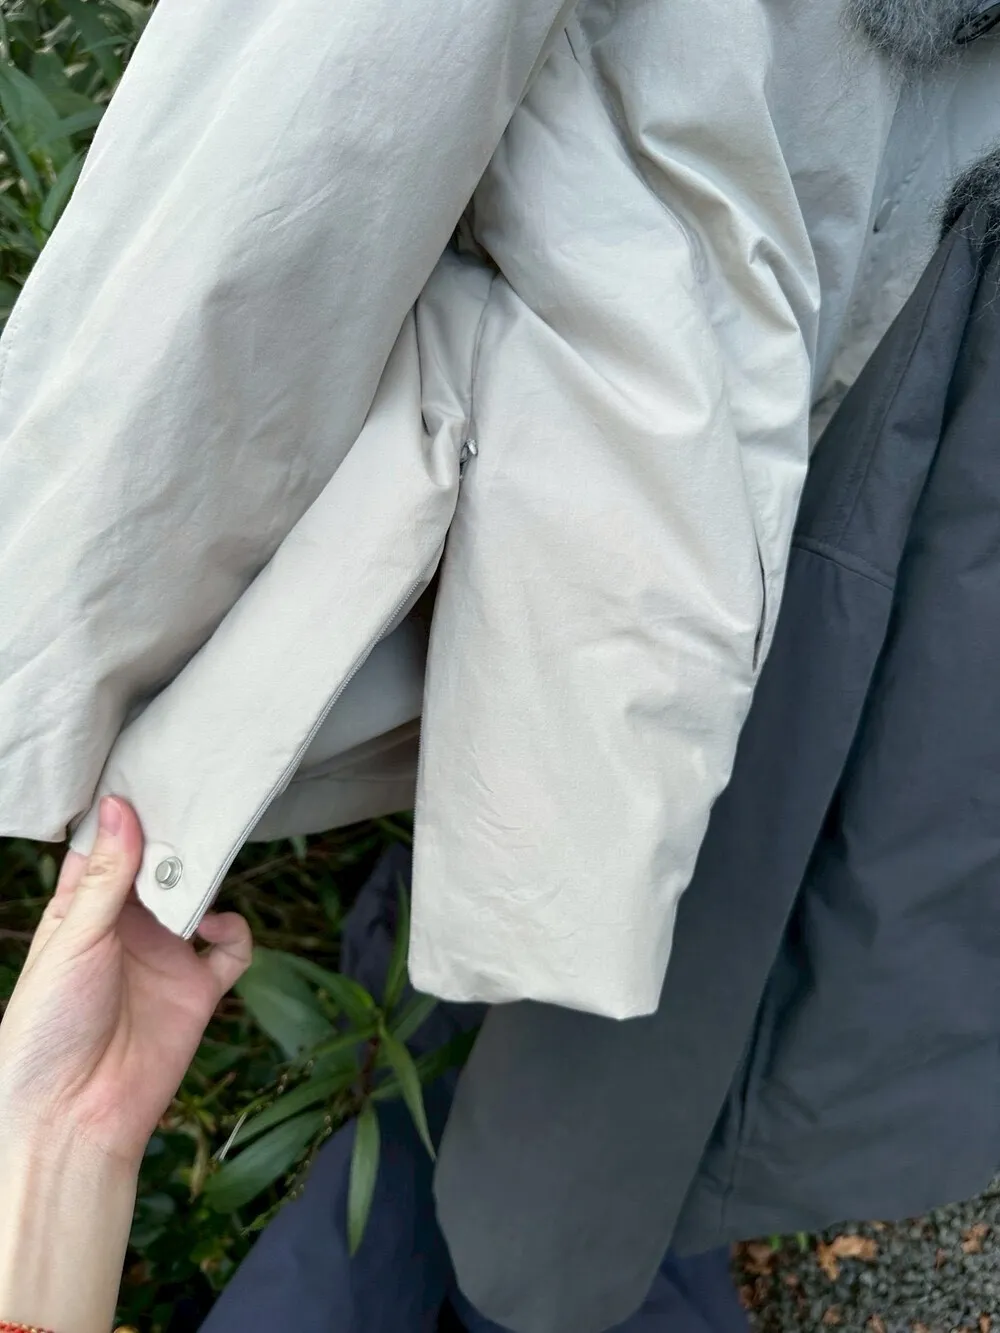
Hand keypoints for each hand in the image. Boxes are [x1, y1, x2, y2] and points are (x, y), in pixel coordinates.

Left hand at [0, 795, 251, 1169]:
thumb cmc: (48, 1028)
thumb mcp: (72, 939)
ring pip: (198, 898)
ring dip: (204, 879)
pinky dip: (234, 931)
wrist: (73, 1117)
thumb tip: (121, 806)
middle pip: (158, 868)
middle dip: (174, 841)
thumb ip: (105, 875)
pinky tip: (216, 927)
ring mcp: (164, 958)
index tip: (146, 776)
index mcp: (80, 913)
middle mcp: (125, 930)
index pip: (105, 852)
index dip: (124, 817)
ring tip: (203, 863)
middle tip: (190, 807)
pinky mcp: (198, 990)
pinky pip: (232, 949)